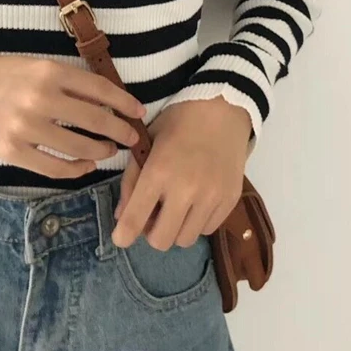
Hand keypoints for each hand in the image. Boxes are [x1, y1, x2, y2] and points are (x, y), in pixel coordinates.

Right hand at [0, 55, 146, 178]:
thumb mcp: (33, 65)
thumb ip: (65, 80)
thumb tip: (104, 101)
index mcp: (48, 71)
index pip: (99, 89)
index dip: (124, 102)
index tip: (138, 111)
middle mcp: (40, 98)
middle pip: (96, 120)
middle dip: (120, 131)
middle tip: (130, 137)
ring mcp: (26, 127)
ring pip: (79, 147)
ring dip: (101, 151)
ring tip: (107, 150)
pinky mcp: (13, 151)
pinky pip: (54, 167)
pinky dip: (76, 169)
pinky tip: (84, 166)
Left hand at [111, 96, 251, 249]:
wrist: (221, 110)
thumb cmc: (177, 123)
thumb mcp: (146, 144)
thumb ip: (131, 181)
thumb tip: (122, 217)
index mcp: (158, 172)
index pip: (136, 218)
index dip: (124, 235)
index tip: (120, 239)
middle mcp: (186, 190)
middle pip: (161, 240)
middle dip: (151, 232)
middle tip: (151, 215)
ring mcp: (211, 197)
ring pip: (185, 240)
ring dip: (174, 229)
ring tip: (174, 207)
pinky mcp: (230, 201)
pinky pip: (207, 230)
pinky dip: (196, 223)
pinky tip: (194, 202)